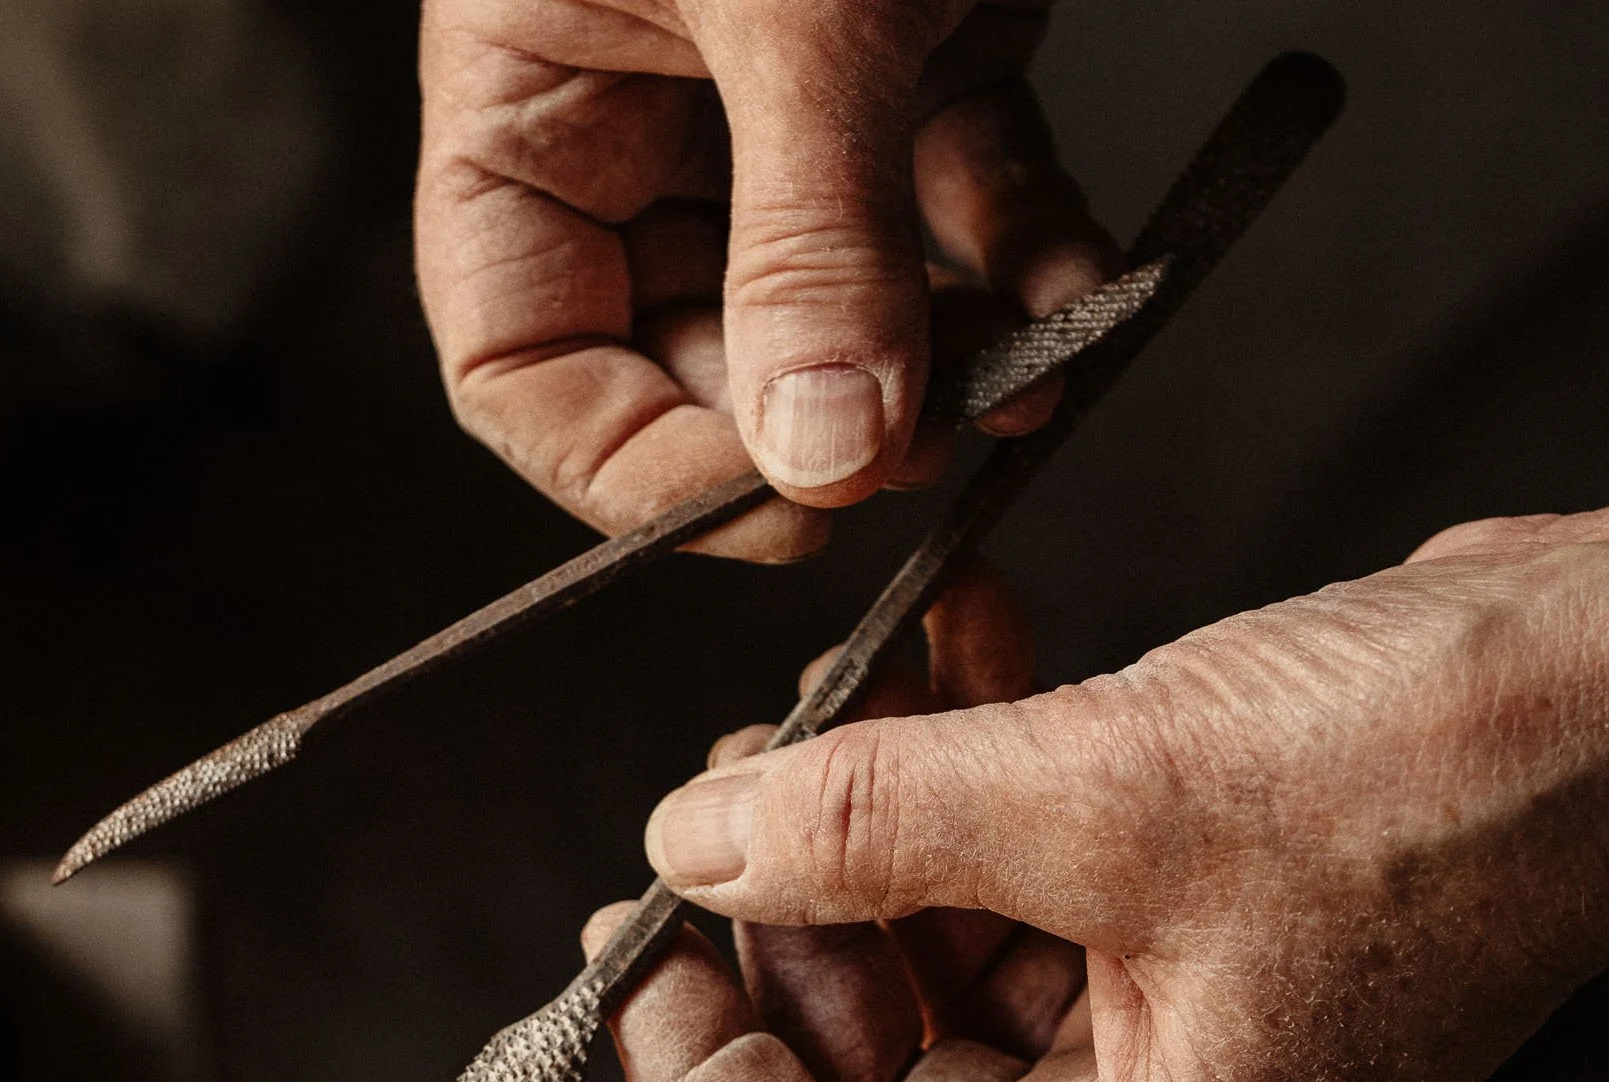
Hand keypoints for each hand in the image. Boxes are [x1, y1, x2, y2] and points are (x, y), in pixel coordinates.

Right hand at [417, 0, 1118, 560]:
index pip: (523, 362)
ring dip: (937, 362)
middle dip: (809, 420)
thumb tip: (820, 454)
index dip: (631, 465)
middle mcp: (632, 115)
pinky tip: (1085, 294)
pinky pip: (957, 205)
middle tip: (908, 452)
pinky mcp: (912, 61)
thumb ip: (808, 236)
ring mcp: (775, 97)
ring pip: (838, 299)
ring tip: (1015, 379)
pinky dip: (1026, 259)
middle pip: (686, 353)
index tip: (768, 504)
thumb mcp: (794, 5)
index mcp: (523, 101)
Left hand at [592, 501, 1608, 1081]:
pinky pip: (1009, 880)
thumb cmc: (1448, 773)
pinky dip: (952, 783)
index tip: (632, 958)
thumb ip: (873, 829)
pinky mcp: (1182, 925)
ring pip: (929, 965)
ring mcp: (1168, 1034)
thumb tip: (693, 846)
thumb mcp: (1114, 794)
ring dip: (859, 833)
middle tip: (729, 792)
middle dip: (782, 929)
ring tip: (826, 703)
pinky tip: (936, 660)